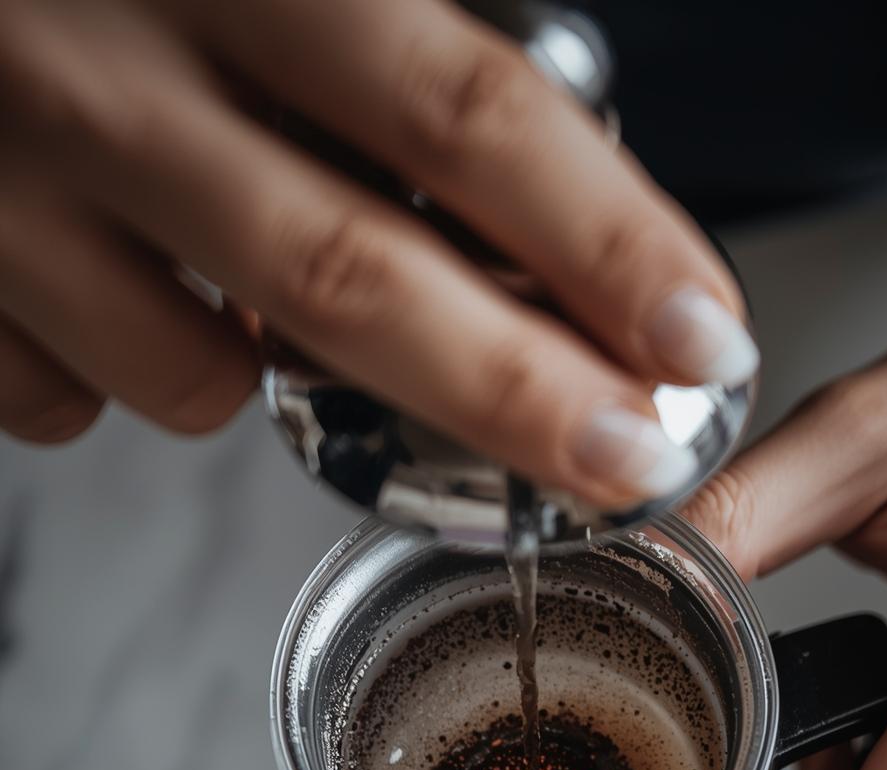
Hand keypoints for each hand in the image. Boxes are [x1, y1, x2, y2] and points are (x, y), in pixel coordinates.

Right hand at [0, 0, 756, 505]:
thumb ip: (397, 65)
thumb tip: (564, 202)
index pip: (464, 115)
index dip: (602, 242)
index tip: (696, 337)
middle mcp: (112, 71)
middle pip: (356, 279)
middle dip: (514, 397)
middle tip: (624, 465)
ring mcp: (10, 188)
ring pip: (200, 378)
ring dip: (272, 385)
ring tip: (248, 307)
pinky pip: (80, 402)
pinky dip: (132, 379)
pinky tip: (119, 300)